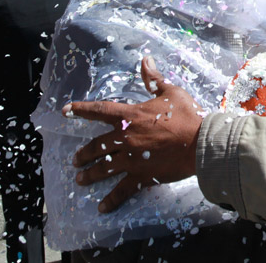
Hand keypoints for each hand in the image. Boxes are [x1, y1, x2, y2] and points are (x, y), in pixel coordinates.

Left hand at [66, 57, 204, 212]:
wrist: (200, 142)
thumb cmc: (187, 115)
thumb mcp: (171, 92)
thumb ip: (154, 79)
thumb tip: (145, 59)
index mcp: (130, 116)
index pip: (99, 110)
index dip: (80, 109)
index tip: (65, 110)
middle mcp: (125, 138)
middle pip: (97, 145)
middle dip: (84, 153)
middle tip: (76, 159)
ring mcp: (131, 159)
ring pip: (104, 168)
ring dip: (90, 174)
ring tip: (80, 179)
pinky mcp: (141, 175)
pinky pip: (122, 190)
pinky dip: (111, 199)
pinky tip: (102, 207)